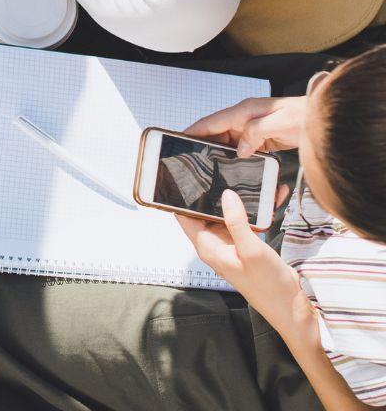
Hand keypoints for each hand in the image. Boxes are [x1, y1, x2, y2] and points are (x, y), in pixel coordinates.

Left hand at [176, 190, 312, 338]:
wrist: (290, 305)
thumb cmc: (268, 285)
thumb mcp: (251, 250)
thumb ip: (237, 221)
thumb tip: (225, 196)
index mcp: (208, 247)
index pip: (185, 217)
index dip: (183, 198)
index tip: (187, 176)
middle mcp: (216, 244)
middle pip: (207, 212)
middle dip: (215, 193)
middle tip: (222, 169)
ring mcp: (232, 244)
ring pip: (230, 215)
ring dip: (241, 200)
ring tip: (252, 178)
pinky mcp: (247, 244)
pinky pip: (248, 222)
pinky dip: (259, 210)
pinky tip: (273, 195)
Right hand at [184, 96, 307, 157]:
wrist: (323, 120)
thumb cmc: (305, 116)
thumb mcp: (279, 122)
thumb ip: (255, 133)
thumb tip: (239, 150)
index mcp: (243, 111)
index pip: (211, 121)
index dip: (193, 130)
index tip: (177, 138)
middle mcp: (244, 119)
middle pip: (215, 133)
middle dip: (201, 144)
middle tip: (188, 159)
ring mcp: (252, 129)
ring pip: (227, 142)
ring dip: (218, 153)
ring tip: (206, 167)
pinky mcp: (261, 139)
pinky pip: (241, 148)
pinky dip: (233, 157)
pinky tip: (231, 167)